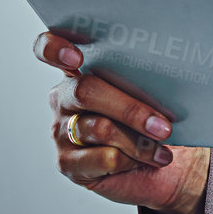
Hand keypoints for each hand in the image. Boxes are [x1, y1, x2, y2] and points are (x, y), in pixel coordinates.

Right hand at [34, 29, 211, 213]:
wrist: (155, 165)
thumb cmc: (149, 121)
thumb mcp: (147, 94)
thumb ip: (140, 81)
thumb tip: (164, 79)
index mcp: (78, 70)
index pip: (48, 48)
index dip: (54, 49)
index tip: (76, 58)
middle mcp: (63, 98)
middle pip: (86, 91)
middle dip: (131, 109)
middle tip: (163, 126)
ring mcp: (61, 131)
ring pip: (101, 128)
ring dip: (140, 141)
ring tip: (162, 148)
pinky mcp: (67, 163)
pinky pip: (105, 158)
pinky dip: (132, 160)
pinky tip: (147, 161)